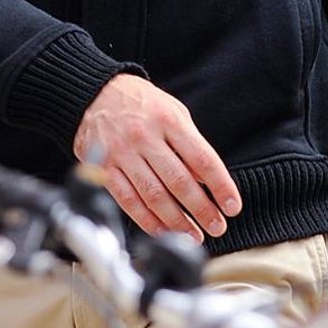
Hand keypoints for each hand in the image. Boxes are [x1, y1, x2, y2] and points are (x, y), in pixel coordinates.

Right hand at [74, 73, 240, 238]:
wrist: (95, 92)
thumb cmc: (140, 103)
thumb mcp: (173, 112)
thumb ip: (190, 144)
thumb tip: (207, 180)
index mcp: (169, 121)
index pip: (202, 159)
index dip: (221, 186)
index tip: (232, 206)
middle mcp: (145, 137)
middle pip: (179, 182)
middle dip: (202, 210)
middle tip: (217, 227)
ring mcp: (122, 154)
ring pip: (154, 196)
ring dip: (177, 222)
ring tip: (193, 235)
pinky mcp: (103, 168)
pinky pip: (127, 200)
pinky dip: (146, 220)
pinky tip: (161, 231)